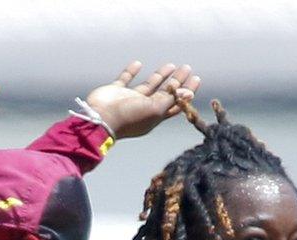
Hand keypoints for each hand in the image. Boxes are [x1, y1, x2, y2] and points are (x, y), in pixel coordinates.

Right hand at [83, 62, 201, 139]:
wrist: (100, 119)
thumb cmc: (129, 117)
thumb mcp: (155, 109)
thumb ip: (171, 99)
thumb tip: (189, 93)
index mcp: (155, 115)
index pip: (175, 102)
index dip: (186, 91)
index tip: (196, 79)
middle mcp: (144, 108)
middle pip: (165, 93)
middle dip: (176, 81)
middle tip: (187, 68)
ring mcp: (130, 99)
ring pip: (149, 85)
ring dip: (160, 75)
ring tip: (172, 64)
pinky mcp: (116, 91)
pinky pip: (126, 79)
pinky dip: (131, 71)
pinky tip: (138, 63)